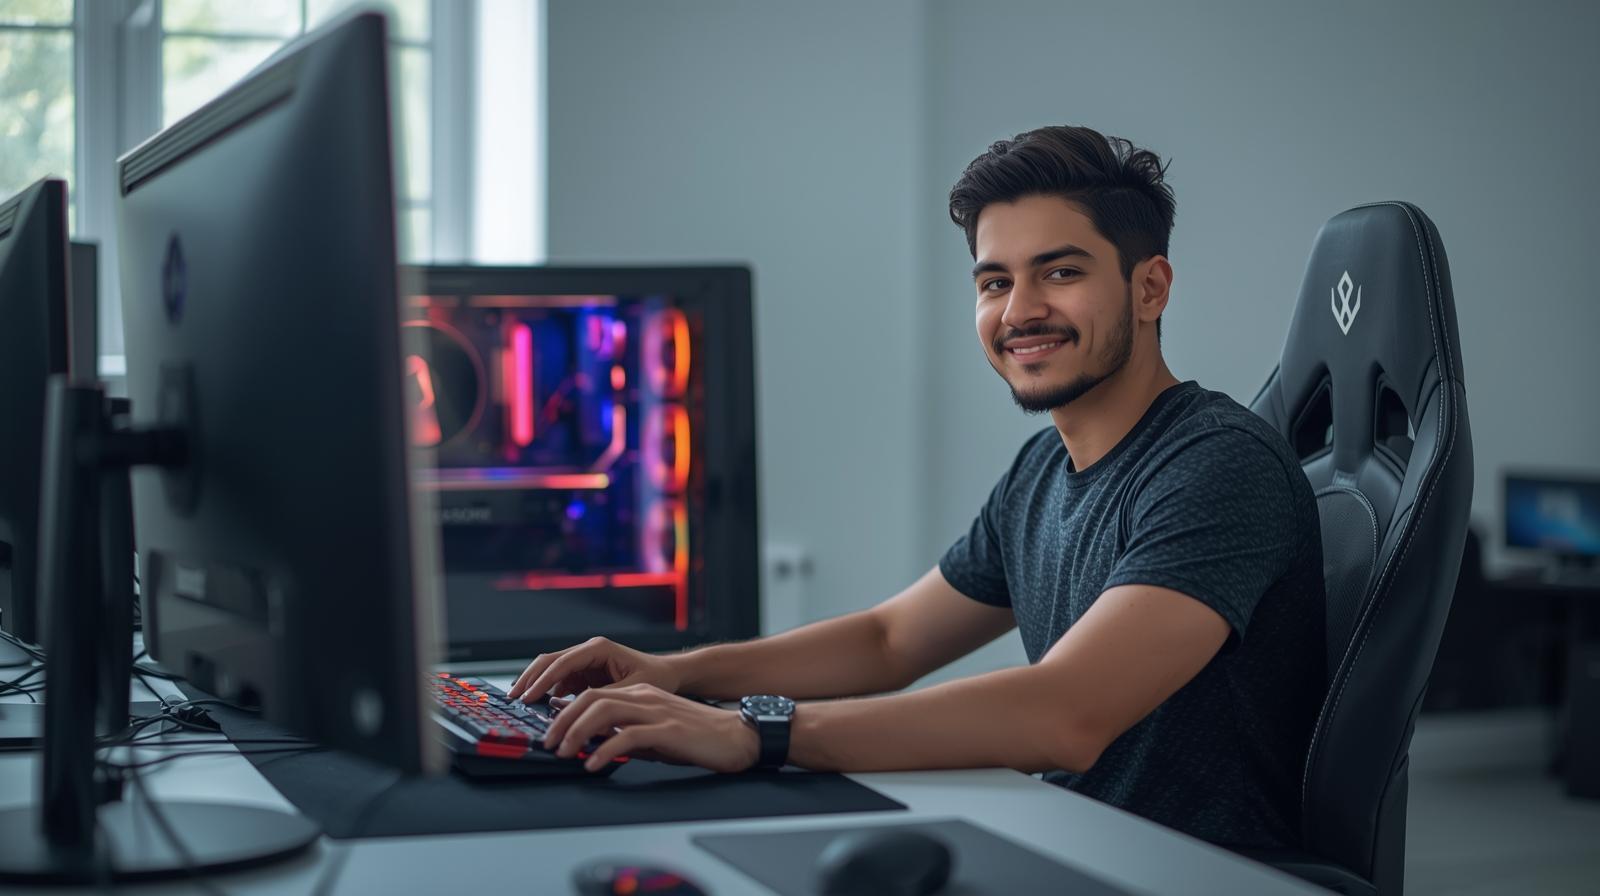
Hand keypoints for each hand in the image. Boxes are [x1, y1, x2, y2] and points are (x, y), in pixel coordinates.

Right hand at [506, 636, 682, 702]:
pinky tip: (538, 707)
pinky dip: (547, 693)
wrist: (667, 675)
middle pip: (549, 661)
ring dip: (534, 685)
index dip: (543, 680)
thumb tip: (582, 712)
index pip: (563, 662)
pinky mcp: (583, 674)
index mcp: (598, 648)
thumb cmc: (655, 678)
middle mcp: (588, 651)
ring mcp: (584, 662)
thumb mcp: (632, 690)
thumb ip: (606, 699)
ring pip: (550, 670)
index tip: (528, 696)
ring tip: (518, 703)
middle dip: (529, 679)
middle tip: (513, 698)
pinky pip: (559, 682)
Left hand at [542, 683, 759, 773]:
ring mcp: (656, 711)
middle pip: (591, 698)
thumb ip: (628, 735)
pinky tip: (593, 763)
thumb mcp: (656, 734)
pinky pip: (628, 736)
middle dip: (563, 719)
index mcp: (640, 694)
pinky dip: (605, 749)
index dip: (566, 710)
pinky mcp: (668, 729)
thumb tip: (596, 746)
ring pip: (603, 711)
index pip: (592, 694)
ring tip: (564, 752)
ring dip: (577, 731)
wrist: (739, 736)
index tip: (550, 730)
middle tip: (548, 742)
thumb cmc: (699, 737)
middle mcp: (645, 697)